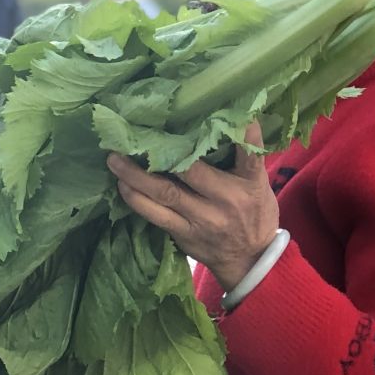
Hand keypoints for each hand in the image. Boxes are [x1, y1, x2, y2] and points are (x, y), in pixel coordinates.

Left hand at [109, 123, 279, 290]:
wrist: (249, 259)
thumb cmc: (254, 213)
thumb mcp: (259, 185)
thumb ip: (244, 158)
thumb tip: (224, 121)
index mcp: (250, 184)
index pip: (249, 156)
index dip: (244, 136)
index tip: (232, 114)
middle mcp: (225, 200)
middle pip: (190, 172)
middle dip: (161, 152)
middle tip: (133, 134)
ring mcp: (202, 219)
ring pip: (165, 194)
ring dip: (136, 177)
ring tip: (114, 160)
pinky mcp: (184, 234)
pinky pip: (156, 216)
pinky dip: (136, 200)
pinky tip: (121, 186)